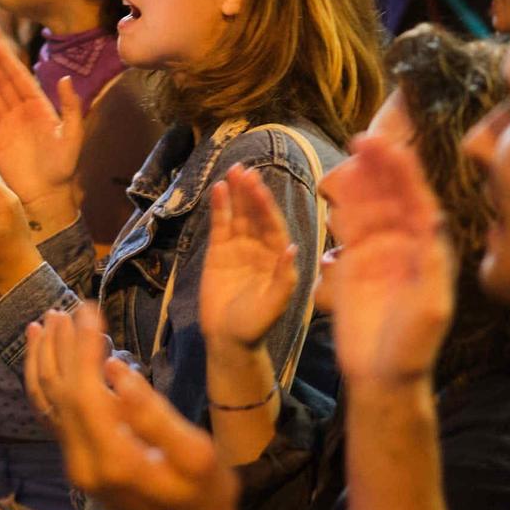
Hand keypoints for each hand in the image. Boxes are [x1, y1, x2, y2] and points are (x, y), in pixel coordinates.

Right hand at [0, 36, 83, 229]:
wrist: (47, 193)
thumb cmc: (63, 166)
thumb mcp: (72, 134)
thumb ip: (70, 107)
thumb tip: (65, 78)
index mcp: (39, 107)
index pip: (20, 78)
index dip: (8, 60)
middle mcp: (20, 112)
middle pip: (3, 81)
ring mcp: (6, 124)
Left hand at [27, 307, 238, 509]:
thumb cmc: (204, 497)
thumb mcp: (196, 455)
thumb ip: (154, 413)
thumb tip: (117, 370)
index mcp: (111, 457)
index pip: (83, 390)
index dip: (82, 346)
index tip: (90, 307)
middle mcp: (82, 461)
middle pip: (60, 392)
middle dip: (63, 344)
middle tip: (71, 303)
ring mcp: (75, 463)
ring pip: (47, 402)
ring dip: (45, 358)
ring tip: (47, 319)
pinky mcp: (78, 462)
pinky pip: (50, 414)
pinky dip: (43, 380)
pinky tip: (43, 356)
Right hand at [198, 166, 298, 354]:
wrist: (229, 339)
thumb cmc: (257, 324)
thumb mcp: (275, 303)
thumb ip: (284, 277)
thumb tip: (291, 248)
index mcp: (278, 256)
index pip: (273, 225)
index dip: (266, 206)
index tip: (258, 188)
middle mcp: (260, 247)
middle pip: (256, 214)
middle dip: (251, 192)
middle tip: (245, 170)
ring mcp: (239, 247)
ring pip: (239, 214)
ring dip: (237, 193)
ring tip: (233, 171)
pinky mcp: (218, 251)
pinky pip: (220, 225)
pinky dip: (219, 207)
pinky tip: (218, 189)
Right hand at [317, 135, 456, 388]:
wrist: (383, 376)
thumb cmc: (413, 347)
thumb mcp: (431, 307)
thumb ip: (434, 264)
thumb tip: (436, 219)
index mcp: (430, 250)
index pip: (418, 202)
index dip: (404, 173)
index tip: (390, 148)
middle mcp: (409, 245)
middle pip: (395, 195)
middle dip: (383, 166)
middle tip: (365, 138)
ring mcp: (382, 251)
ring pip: (373, 204)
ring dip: (364, 176)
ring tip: (353, 149)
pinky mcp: (357, 262)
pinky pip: (352, 225)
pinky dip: (346, 202)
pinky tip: (339, 181)